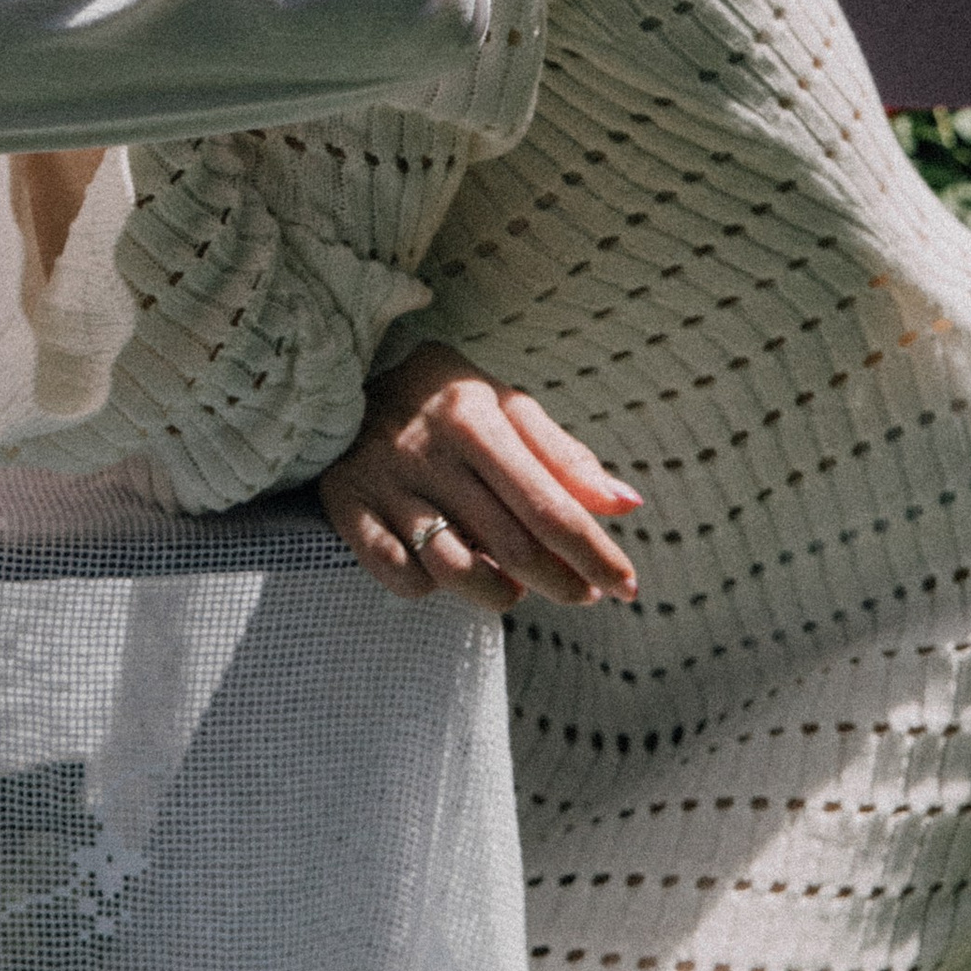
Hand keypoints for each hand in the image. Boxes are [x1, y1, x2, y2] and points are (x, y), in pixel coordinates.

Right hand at [318, 339, 643, 610]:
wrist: (343, 377)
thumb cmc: (448, 401)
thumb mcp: (507, 408)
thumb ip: (565, 457)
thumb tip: (627, 505)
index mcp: (474, 418)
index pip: (549, 507)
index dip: (595, 554)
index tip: (626, 585)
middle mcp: (426, 450)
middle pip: (512, 548)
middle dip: (562, 583)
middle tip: (582, 592)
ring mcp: (383, 482)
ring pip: (455, 572)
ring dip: (499, 594)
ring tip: (514, 585)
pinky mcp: (347, 507)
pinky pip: (400, 577)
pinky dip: (432, 586)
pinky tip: (445, 569)